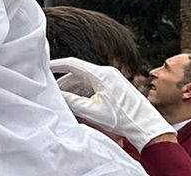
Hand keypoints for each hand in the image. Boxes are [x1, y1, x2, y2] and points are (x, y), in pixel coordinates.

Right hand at [50, 57, 173, 149]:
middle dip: (64, 82)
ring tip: (64, 99)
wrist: (146, 126)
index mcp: (101, 74)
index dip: (56, 65)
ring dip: (75, 88)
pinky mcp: (117, 86)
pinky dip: (85, 91)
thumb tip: (57, 95)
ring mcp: (113, 78)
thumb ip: (72, 101)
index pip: (72, 64)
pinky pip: (96, 84)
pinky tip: (80, 101)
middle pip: (79, 73)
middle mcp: (107, 72)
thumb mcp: (92, 111)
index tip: (44, 66)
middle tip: (52, 91)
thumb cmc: (121, 119)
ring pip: (87, 79)